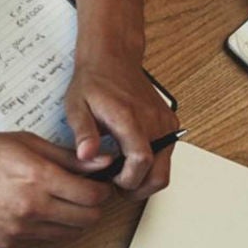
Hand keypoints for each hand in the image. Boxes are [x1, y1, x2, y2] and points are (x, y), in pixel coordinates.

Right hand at [0, 132, 113, 247]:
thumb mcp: (26, 143)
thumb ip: (68, 157)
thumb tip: (102, 161)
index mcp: (39, 179)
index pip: (93, 196)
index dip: (103, 188)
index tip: (100, 181)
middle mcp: (32, 209)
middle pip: (88, 219)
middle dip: (94, 206)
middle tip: (87, 192)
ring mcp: (20, 230)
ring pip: (70, 234)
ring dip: (76, 219)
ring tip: (65, 200)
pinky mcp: (9, 243)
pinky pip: (46, 240)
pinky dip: (52, 227)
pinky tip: (42, 209)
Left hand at [64, 52, 176, 198]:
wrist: (113, 58)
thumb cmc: (95, 82)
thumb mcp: (77, 107)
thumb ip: (83, 133)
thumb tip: (86, 155)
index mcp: (130, 118)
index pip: (141, 160)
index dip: (127, 180)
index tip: (111, 181)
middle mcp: (154, 122)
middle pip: (160, 173)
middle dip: (139, 189)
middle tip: (118, 186)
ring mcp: (165, 123)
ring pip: (165, 168)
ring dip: (145, 178)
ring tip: (122, 172)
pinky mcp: (170, 124)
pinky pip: (166, 154)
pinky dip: (152, 165)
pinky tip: (131, 158)